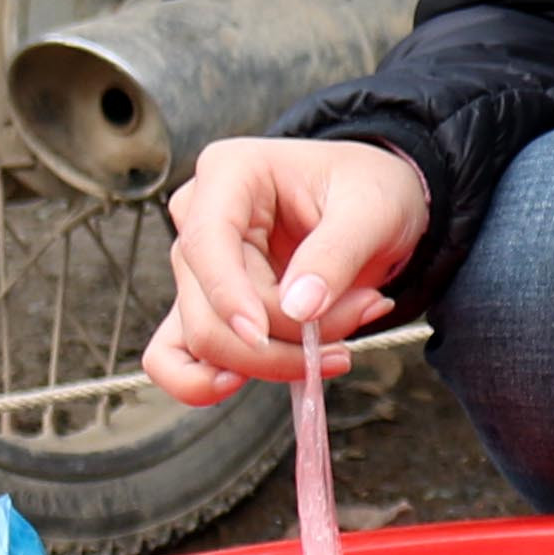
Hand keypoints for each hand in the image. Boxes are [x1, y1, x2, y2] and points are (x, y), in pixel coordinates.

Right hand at [146, 136, 430, 402]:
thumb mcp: (373, 209)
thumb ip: (336, 254)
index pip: (206, 242)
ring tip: (344, 342)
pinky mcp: (207, 306)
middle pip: (208, 307)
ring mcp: (197, 267)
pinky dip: (217, 381)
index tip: (262, 335)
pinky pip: (179, 358)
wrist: (375, 207)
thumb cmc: (370, 189)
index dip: (229, 296)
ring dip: (277, 359)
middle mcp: (198, 218)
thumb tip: (297, 310)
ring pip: (203, 341)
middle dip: (286, 335)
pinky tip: (273, 379)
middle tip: (365, 311)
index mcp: (230, 173)